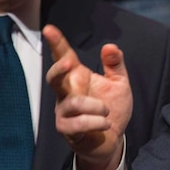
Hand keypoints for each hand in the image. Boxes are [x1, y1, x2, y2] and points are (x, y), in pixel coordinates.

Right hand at [44, 24, 131, 169]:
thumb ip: (115, 65)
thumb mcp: (119, 84)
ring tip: (106, 111)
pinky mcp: (67, 130)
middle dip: (58, 69)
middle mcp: (66, 93)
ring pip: (72, 103)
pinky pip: (77, 124)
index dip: (56, 43)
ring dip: (95, 106)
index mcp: (78, 77)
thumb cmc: (113, 109)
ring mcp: (64, 112)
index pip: (64, 56)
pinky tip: (106, 124)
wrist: (113, 140)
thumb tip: (110, 46)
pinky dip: (96, 122)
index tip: (49, 28)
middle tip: (70, 63)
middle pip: (53, 77)